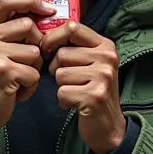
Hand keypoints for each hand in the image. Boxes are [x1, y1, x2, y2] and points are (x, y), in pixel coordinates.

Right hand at [0, 0, 54, 152]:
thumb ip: (9, 30)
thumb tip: (43, 15)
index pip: (7, 0)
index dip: (31, 1)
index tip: (48, 9)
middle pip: (29, 26)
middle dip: (36, 45)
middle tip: (26, 61)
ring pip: (35, 51)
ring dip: (33, 68)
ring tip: (18, 78)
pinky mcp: (4, 71)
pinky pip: (34, 72)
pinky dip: (31, 85)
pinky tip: (17, 89)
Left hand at [41, 21, 126, 153]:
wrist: (108, 126)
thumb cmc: (93, 91)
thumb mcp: (91, 63)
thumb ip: (74, 47)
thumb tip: (43, 36)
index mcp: (105, 46)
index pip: (73, 27)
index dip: (53, 37)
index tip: (47, 48)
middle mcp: (107, 58)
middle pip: (62, 54)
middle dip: (57, 69)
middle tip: (70, 80)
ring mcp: (103, 77)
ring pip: (60, 74)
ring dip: (61, 86)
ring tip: (76, 92)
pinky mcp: (95, 96)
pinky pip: (62, 92)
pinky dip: (63, 100)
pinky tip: (76, 103)